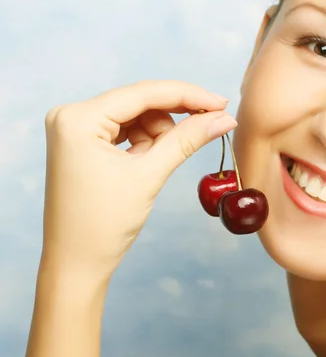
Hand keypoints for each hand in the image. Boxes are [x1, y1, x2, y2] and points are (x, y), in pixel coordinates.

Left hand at [41, 80, 237, 284]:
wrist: (76, 263)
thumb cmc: (103, 224)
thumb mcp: (149, 175)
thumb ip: (187, 140)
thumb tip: (223, 118)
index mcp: (77, 119)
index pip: (142, 93)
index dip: (187, 95)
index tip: (221, 103)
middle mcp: (70, 116)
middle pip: (138, 102)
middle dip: (173, 117)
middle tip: (210, 125)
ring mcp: (75, 130)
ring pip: (135, 117)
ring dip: (159, 133)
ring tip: (162, 163)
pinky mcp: (82, 144)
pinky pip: (124, 131)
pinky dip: (145, 143)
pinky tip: (151, 161)